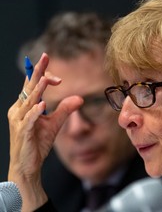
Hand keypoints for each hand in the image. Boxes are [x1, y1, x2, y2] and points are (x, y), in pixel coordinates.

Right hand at [7, 53, 82, 210]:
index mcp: (25, 106)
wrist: (28, 165)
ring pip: (29, 101)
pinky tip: (42, 104)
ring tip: (47, 79)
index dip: (43, 76)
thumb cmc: (38, 143)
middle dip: (38, 71)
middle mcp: (19, 110)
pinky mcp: (23, 133)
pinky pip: (29, 120)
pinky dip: (35, 112)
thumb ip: (65, 109)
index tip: (58, 76)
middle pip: (30, 87)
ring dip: (39, 89)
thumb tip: (80, 98)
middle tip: (45, 57)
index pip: (33, 85)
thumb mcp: (54, 123)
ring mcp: (20, 121)